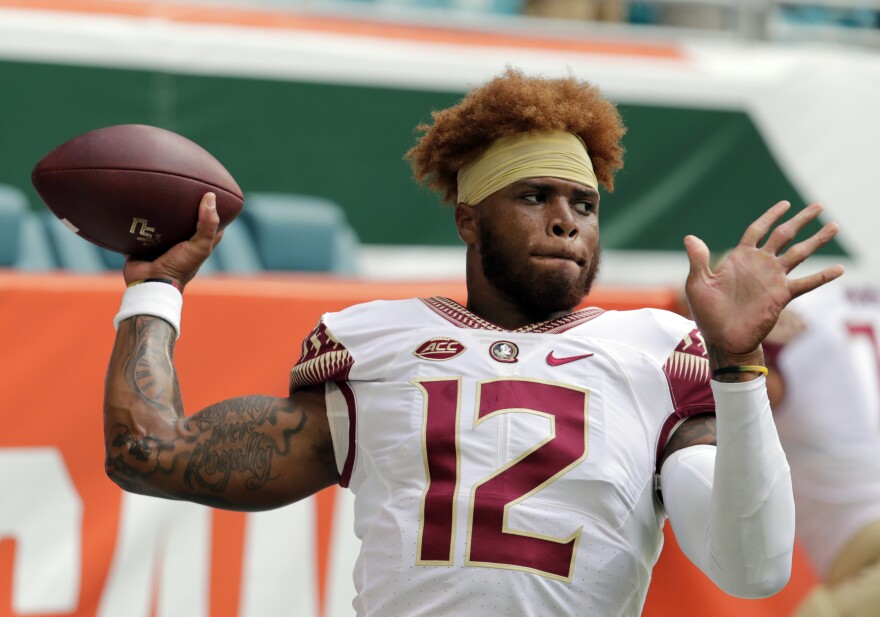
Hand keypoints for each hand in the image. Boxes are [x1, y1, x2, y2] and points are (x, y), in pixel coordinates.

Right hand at [123, 192, 222, 289]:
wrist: (149, 282)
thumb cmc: (179, 267)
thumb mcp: (200, 246)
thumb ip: (208, 224)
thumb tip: (210, 196)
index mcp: (197, 242)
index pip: (210, 221)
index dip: (212, 207)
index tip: (210, 188)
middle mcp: (180, 240)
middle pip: (184, 218)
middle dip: (183, 203)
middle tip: (180, 182)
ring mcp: (161, 241)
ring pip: (161, 220)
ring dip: (159, 208)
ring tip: (156, 187)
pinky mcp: (143, 241)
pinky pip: (140, 225)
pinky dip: (139, 215)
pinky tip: (136, 199)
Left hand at [683, 201, 842, 366]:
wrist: (723, 339)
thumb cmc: (708, 313)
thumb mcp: (698, 284)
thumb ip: (698, 260)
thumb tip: (689, 237)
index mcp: (739, 258)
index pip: (758, 230)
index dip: (770, 216)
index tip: (785, 204)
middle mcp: (760, 264)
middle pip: (784, 235)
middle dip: (800, 220)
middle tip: (818, 206)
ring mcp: (773, 279)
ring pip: (800, 253)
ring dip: (817, 240)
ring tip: (834, 225)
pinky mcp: (782, 295)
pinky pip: (806, 283)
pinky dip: (822, 276)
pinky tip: (839, 269)